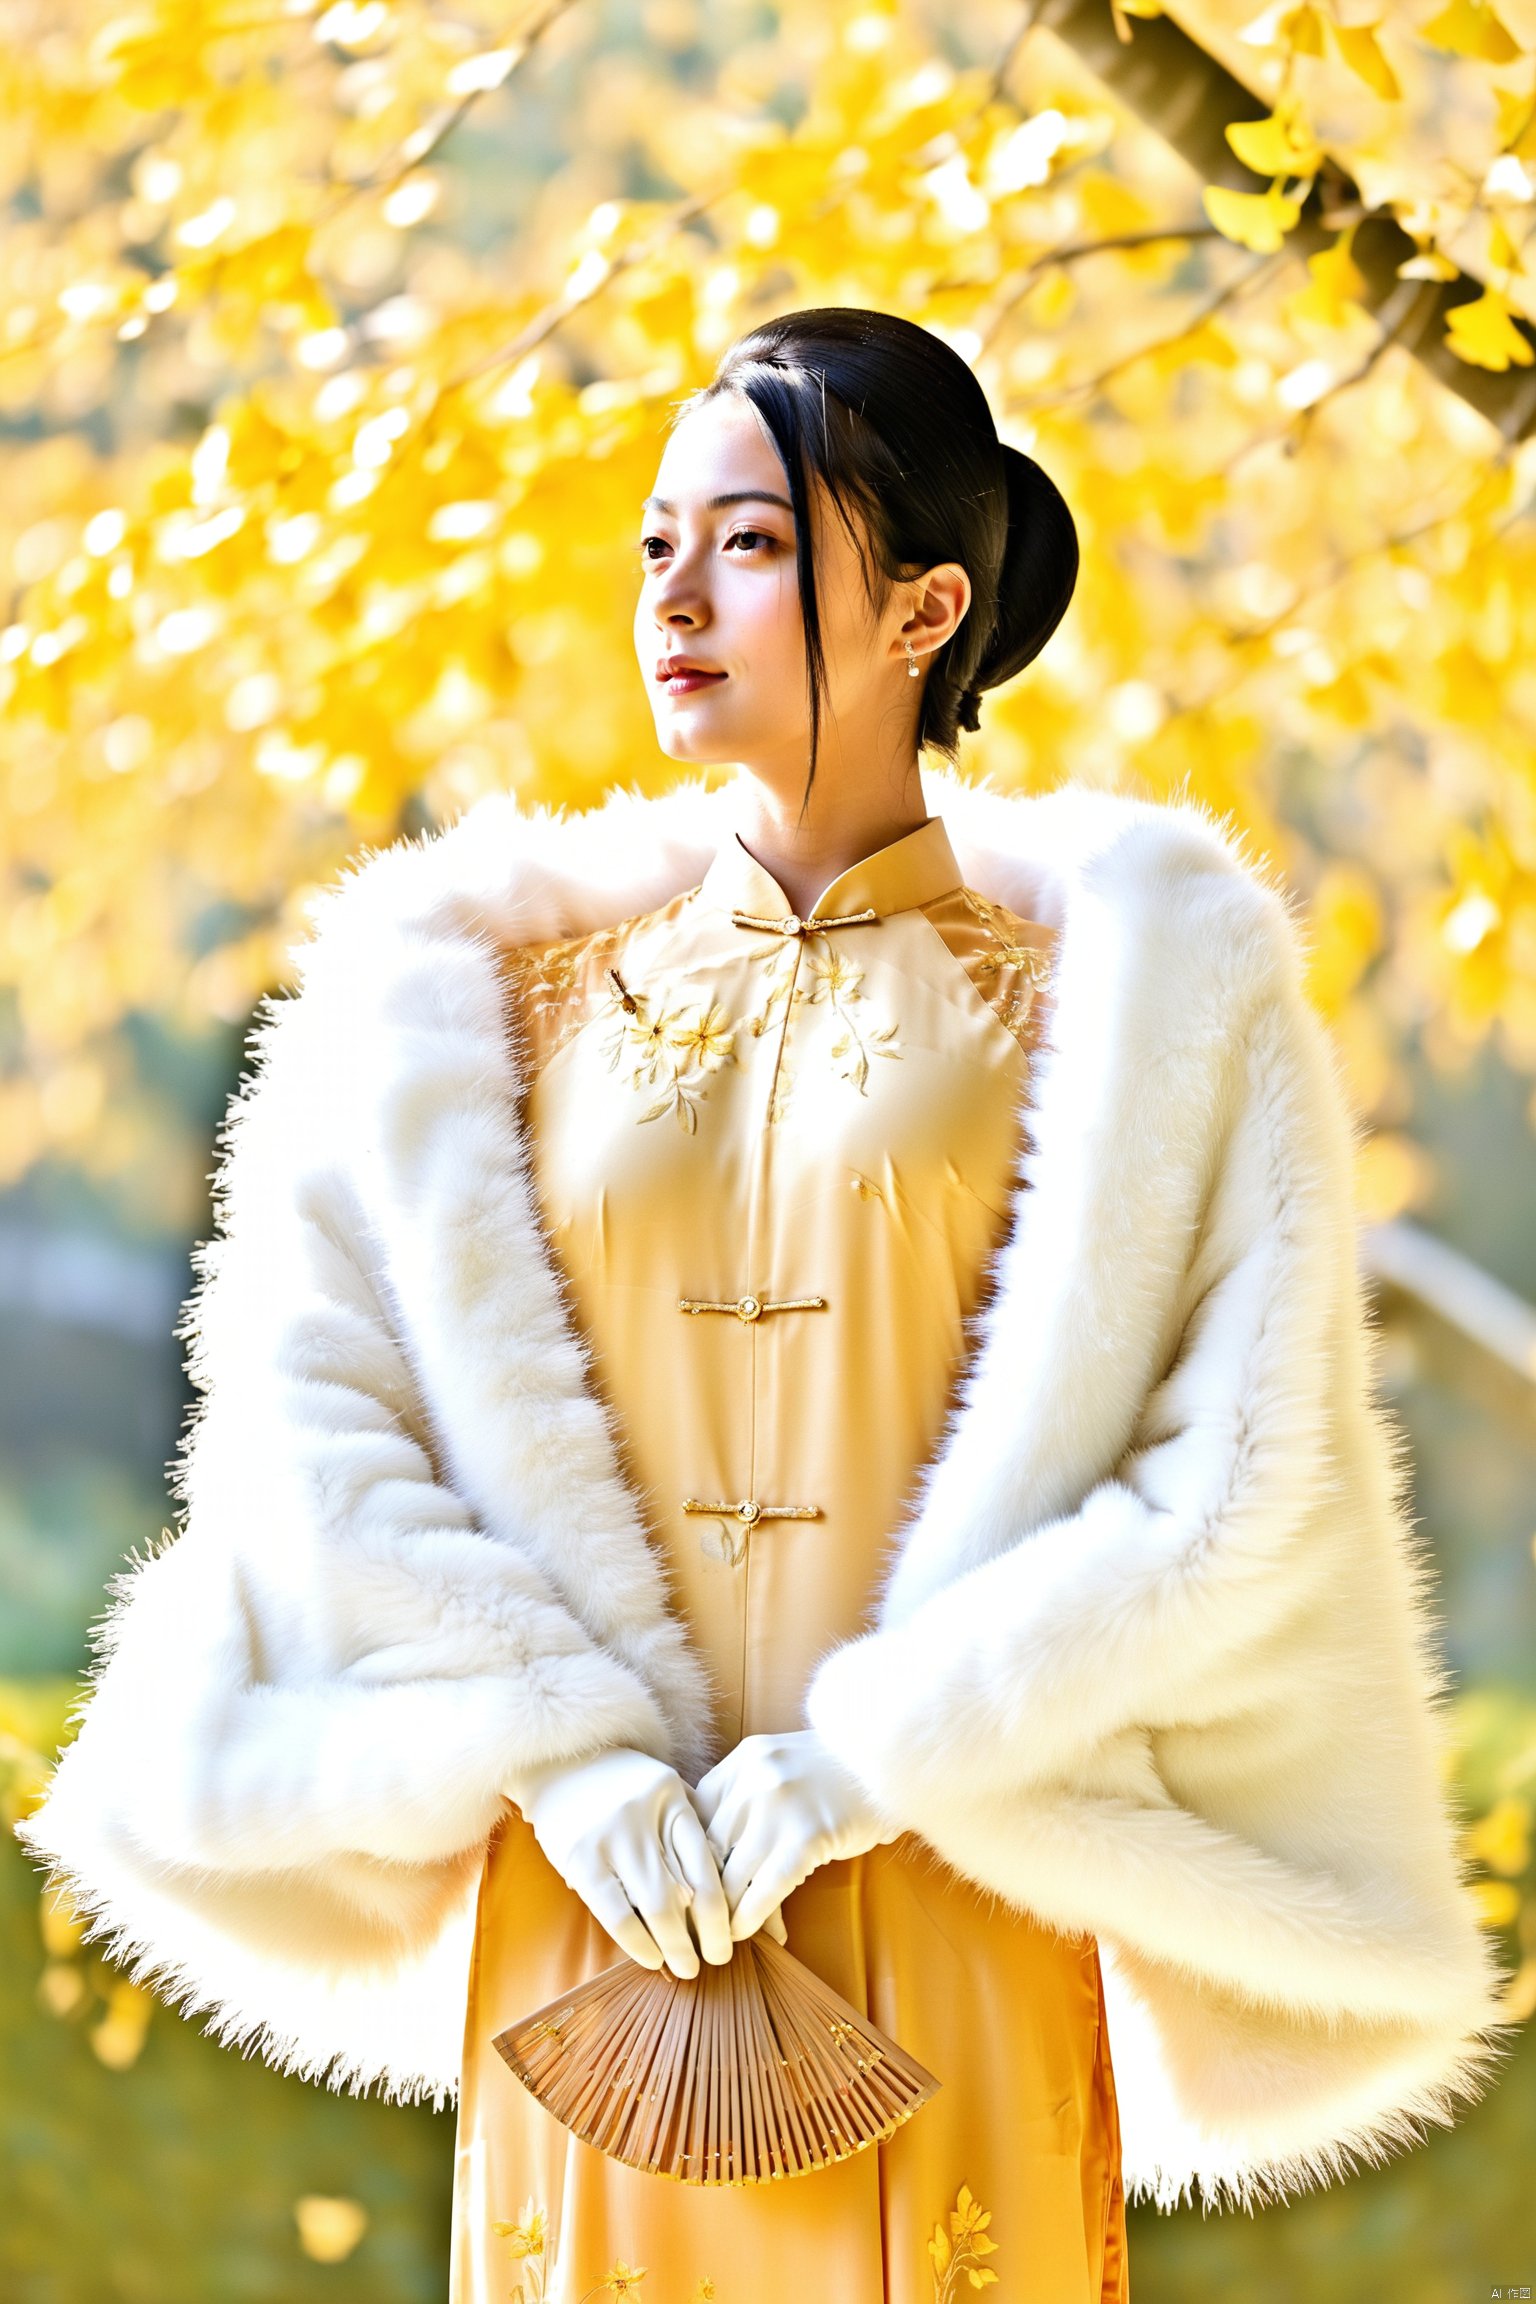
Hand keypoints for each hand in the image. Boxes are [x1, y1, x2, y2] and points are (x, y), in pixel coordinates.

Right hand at [503, 1746, 732, 1978]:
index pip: (706, 1864)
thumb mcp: (661, 1792)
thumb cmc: (620, 1786)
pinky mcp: (580, 1858)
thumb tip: (721, 1896)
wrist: (555, 1762)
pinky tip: (651, 1958)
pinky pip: (615, 1913)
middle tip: (712, 1962)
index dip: (720, 1912)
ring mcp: (611, 1836)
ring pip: (654, 1906)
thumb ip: (687, 1831)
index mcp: (671, 1797)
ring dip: (673, 1946)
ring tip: (685, 1967)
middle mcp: (644, 1814)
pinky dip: (637, 1943)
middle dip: (702, 1936)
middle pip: (683, 1891)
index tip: (728, 1940)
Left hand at [692, 1728, 901, 1944]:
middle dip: (701, 1891)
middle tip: (695, 1922)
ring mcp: (779, 1806)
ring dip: (723, 1913)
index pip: (696, 1817)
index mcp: (743, 1760)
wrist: (892, 1764)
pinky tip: (746, 1934)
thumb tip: (709, 1860)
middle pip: (708, 1848)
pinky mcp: (807, 1836)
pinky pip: (766, 1887)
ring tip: (718, 1938)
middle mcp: (753, 1778)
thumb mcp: (781, 1768)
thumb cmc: (834, 1776)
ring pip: (731, 1873)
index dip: (690, 1858)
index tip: (688, 1888)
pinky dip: (751, 1916)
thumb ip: (746, 1798)